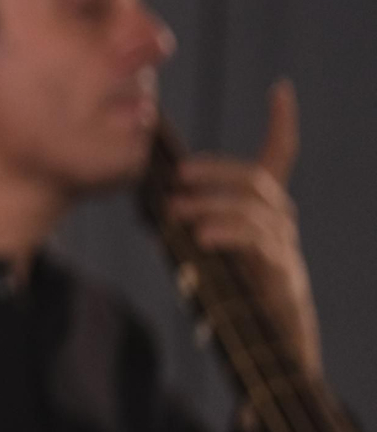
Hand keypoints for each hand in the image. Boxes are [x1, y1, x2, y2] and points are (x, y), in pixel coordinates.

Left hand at [167, 80, 322, 379]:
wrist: (269, 342)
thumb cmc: (236, 290)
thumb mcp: (210, 248)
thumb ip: (188, 222)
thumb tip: (149, 205)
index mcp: (265, 208)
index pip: (281, 155)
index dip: (282, 123)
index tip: (282, 88)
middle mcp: (280, 220)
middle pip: (254, 178)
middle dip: (215, 171)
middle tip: (177, 176)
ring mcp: (283, 245)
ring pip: (251, 208)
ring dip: (208, 205)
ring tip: (174, 212)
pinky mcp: (278, 272)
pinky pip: (254, 242)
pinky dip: (224, 233)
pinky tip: (199, 237)